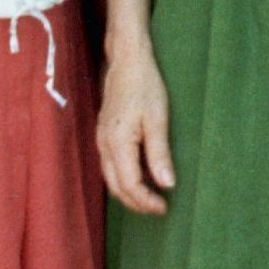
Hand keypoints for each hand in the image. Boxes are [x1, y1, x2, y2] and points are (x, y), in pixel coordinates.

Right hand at [97, 47, 174, 213]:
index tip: (164, 207)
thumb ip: (160, 153)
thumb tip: (167, 184)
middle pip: (116, 187)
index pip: (130, 185)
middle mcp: (104, 145)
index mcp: (117, 143)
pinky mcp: (103, 134)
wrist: (127, 60)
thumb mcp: (158, 118)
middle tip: (159, 207)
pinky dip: (124, 177)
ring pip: (111, 178)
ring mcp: (101, 139)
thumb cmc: (145, 85)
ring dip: (130, 192)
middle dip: (137, 203)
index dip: (146, 201)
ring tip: (152, 195)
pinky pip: (110, 165)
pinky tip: (142, 173)